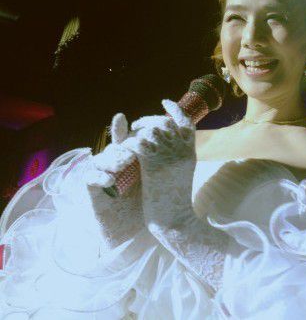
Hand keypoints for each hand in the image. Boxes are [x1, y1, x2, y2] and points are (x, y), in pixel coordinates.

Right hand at [85, 112, 145, 248]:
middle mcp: (115, 167)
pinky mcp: (93, 193)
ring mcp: (103, 178)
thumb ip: (157, 159)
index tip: (122, 120)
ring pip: (98, 160)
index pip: (124, 140)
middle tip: (132, 152)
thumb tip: (166, 135)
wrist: (139, 236)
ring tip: (124, 163)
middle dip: (121, 147)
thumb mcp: (156, 180)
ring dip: (110, 159)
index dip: (120, 129)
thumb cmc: (150, 206)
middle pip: (112, 148)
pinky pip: (88, 178)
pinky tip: (111, 180)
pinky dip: (98, 176)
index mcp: (130, 161)